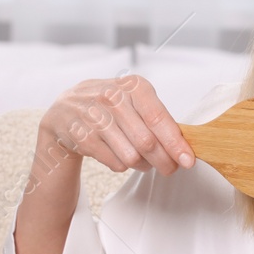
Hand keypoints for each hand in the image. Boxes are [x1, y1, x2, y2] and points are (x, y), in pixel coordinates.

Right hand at [38, 73, 194, 175]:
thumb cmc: (109, 106)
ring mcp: (93, 116)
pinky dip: (123, 165)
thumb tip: (183, 147)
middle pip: (147, 142)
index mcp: (133, 85)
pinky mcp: (81, 136)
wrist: (65, 110)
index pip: (159, 119)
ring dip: (143, 164)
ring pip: (131, 155)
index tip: (188, 160)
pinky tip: (121, 157)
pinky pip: (115, 163)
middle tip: (170, 168)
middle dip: (164, 160)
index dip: (176, 143)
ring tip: (144, 161)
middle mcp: (112, 97)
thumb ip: (158, 118)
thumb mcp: (134, 100)